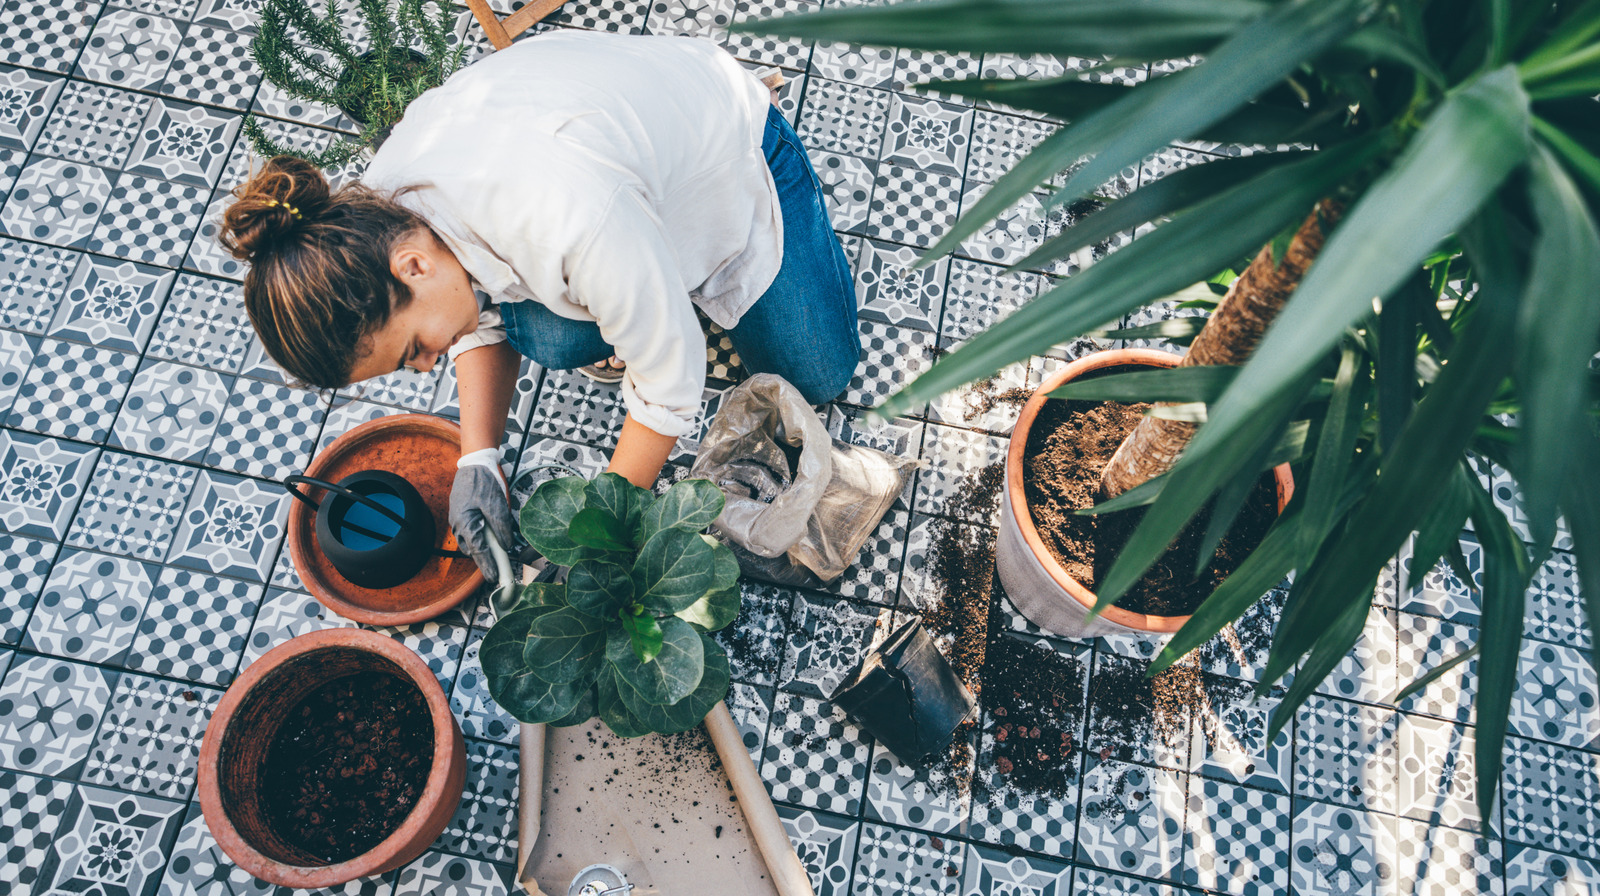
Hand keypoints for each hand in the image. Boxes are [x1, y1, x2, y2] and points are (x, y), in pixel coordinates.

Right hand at [449, 462, 515, 584]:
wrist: (474, 464)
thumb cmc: (484, 482)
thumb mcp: (497, 505)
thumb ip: (502, 528)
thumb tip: (507, 546)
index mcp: (465, 524)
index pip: (478, 551)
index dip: (487, 565)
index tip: (494, 578)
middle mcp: (458, 525)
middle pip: (472, 550)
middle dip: (485, 558)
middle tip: (500, 566)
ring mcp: (458, 520)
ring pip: (470, 542)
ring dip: (482, 547)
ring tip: (498, 548)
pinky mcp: (462, 515)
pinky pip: (470, 532)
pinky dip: (480, 537)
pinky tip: (491, 533)